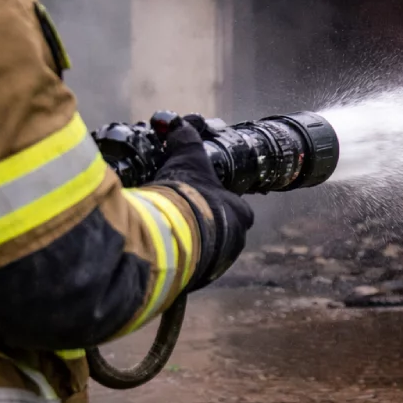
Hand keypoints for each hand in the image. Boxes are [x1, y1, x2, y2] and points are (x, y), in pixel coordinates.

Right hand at [153, 114, 253, 291]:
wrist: (171, 235)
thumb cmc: (187, 197)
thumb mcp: (187, 161)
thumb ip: (185, 141)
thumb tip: (179, 124)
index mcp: (240, 213)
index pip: (238, 207)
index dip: (219, 201)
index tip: (202, 198)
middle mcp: (235, 240)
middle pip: (224, 231)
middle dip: (205, 225)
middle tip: (183, 217)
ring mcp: (218, 262)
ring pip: (208, 251)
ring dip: (192, 243)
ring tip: (170, 234)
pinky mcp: (197, 279)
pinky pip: (190, 268)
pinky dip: (178, 259)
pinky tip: (163, 251)